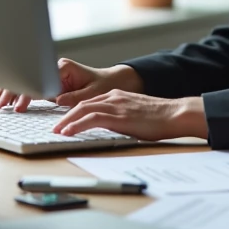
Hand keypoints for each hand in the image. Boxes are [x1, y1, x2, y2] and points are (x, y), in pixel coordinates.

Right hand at [0, 59, 143, 111]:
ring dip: (5, 92)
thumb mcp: (92, 93)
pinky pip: (26, 86)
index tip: (17, 107)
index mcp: (63, 68)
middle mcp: (53, 69)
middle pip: (25, 78)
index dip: (26, 93)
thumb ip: (74, 97)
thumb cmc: (103, 86)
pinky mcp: (47, 82)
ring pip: (22, 81)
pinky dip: (12, 93)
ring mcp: (48, 74)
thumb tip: (57, 100)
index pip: (38, 80)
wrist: (111, 82)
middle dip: (8, 91)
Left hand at [52, 91, 207, 142]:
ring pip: (83, 109)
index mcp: (117, 96)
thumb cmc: (159, 118)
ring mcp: (116, 105)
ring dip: (66, 121)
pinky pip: (92, 119)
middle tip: (54, 127)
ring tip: (56, 131)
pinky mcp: (118, 116)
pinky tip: (68, 132)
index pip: (89, 101)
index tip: (63, 121)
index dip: (73, 111)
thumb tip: (109, 129)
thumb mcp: (135, 114)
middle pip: (81, 103)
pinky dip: (77, 125)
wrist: (174, 114)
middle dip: (65, 115)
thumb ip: (120, 117)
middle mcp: (114, 97)